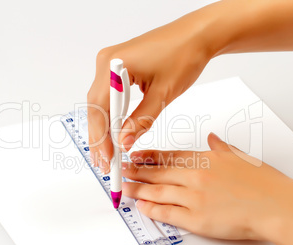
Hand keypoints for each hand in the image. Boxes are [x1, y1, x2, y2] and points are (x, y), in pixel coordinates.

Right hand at [87, 13, 214, 172]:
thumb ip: (141, 120)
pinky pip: (109, 94)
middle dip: (100, 136)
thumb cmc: (184, 55)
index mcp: (114, 65)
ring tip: (108, 151)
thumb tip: (123, 142)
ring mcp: (110, 63)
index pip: (99, 109)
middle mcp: (106, 61)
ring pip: (100, 102)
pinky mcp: (117, 65)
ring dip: (104, 126)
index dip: (101, 137)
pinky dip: (111, 113)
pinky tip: (114, 129)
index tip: (107, 158)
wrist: (196, 35)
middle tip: (105, 161)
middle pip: (96, 106)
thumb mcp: (163, 94)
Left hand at [122, 133, 292, 241]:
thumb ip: (220, 147)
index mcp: (204, 159)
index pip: (169, 156)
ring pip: (158, 191)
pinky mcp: (197, 219)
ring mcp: (194, 198)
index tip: (135, 156)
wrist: (276, 205)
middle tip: (122, 171)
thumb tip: (211, 138)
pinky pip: (168, 213)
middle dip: (137, 171)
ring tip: (125, 188)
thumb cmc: (262, 182)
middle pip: (159, 172)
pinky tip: (142, 206)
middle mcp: (196, 176)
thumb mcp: (239, 156)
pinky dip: (152, 209)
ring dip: (139, 189)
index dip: (149, 156)